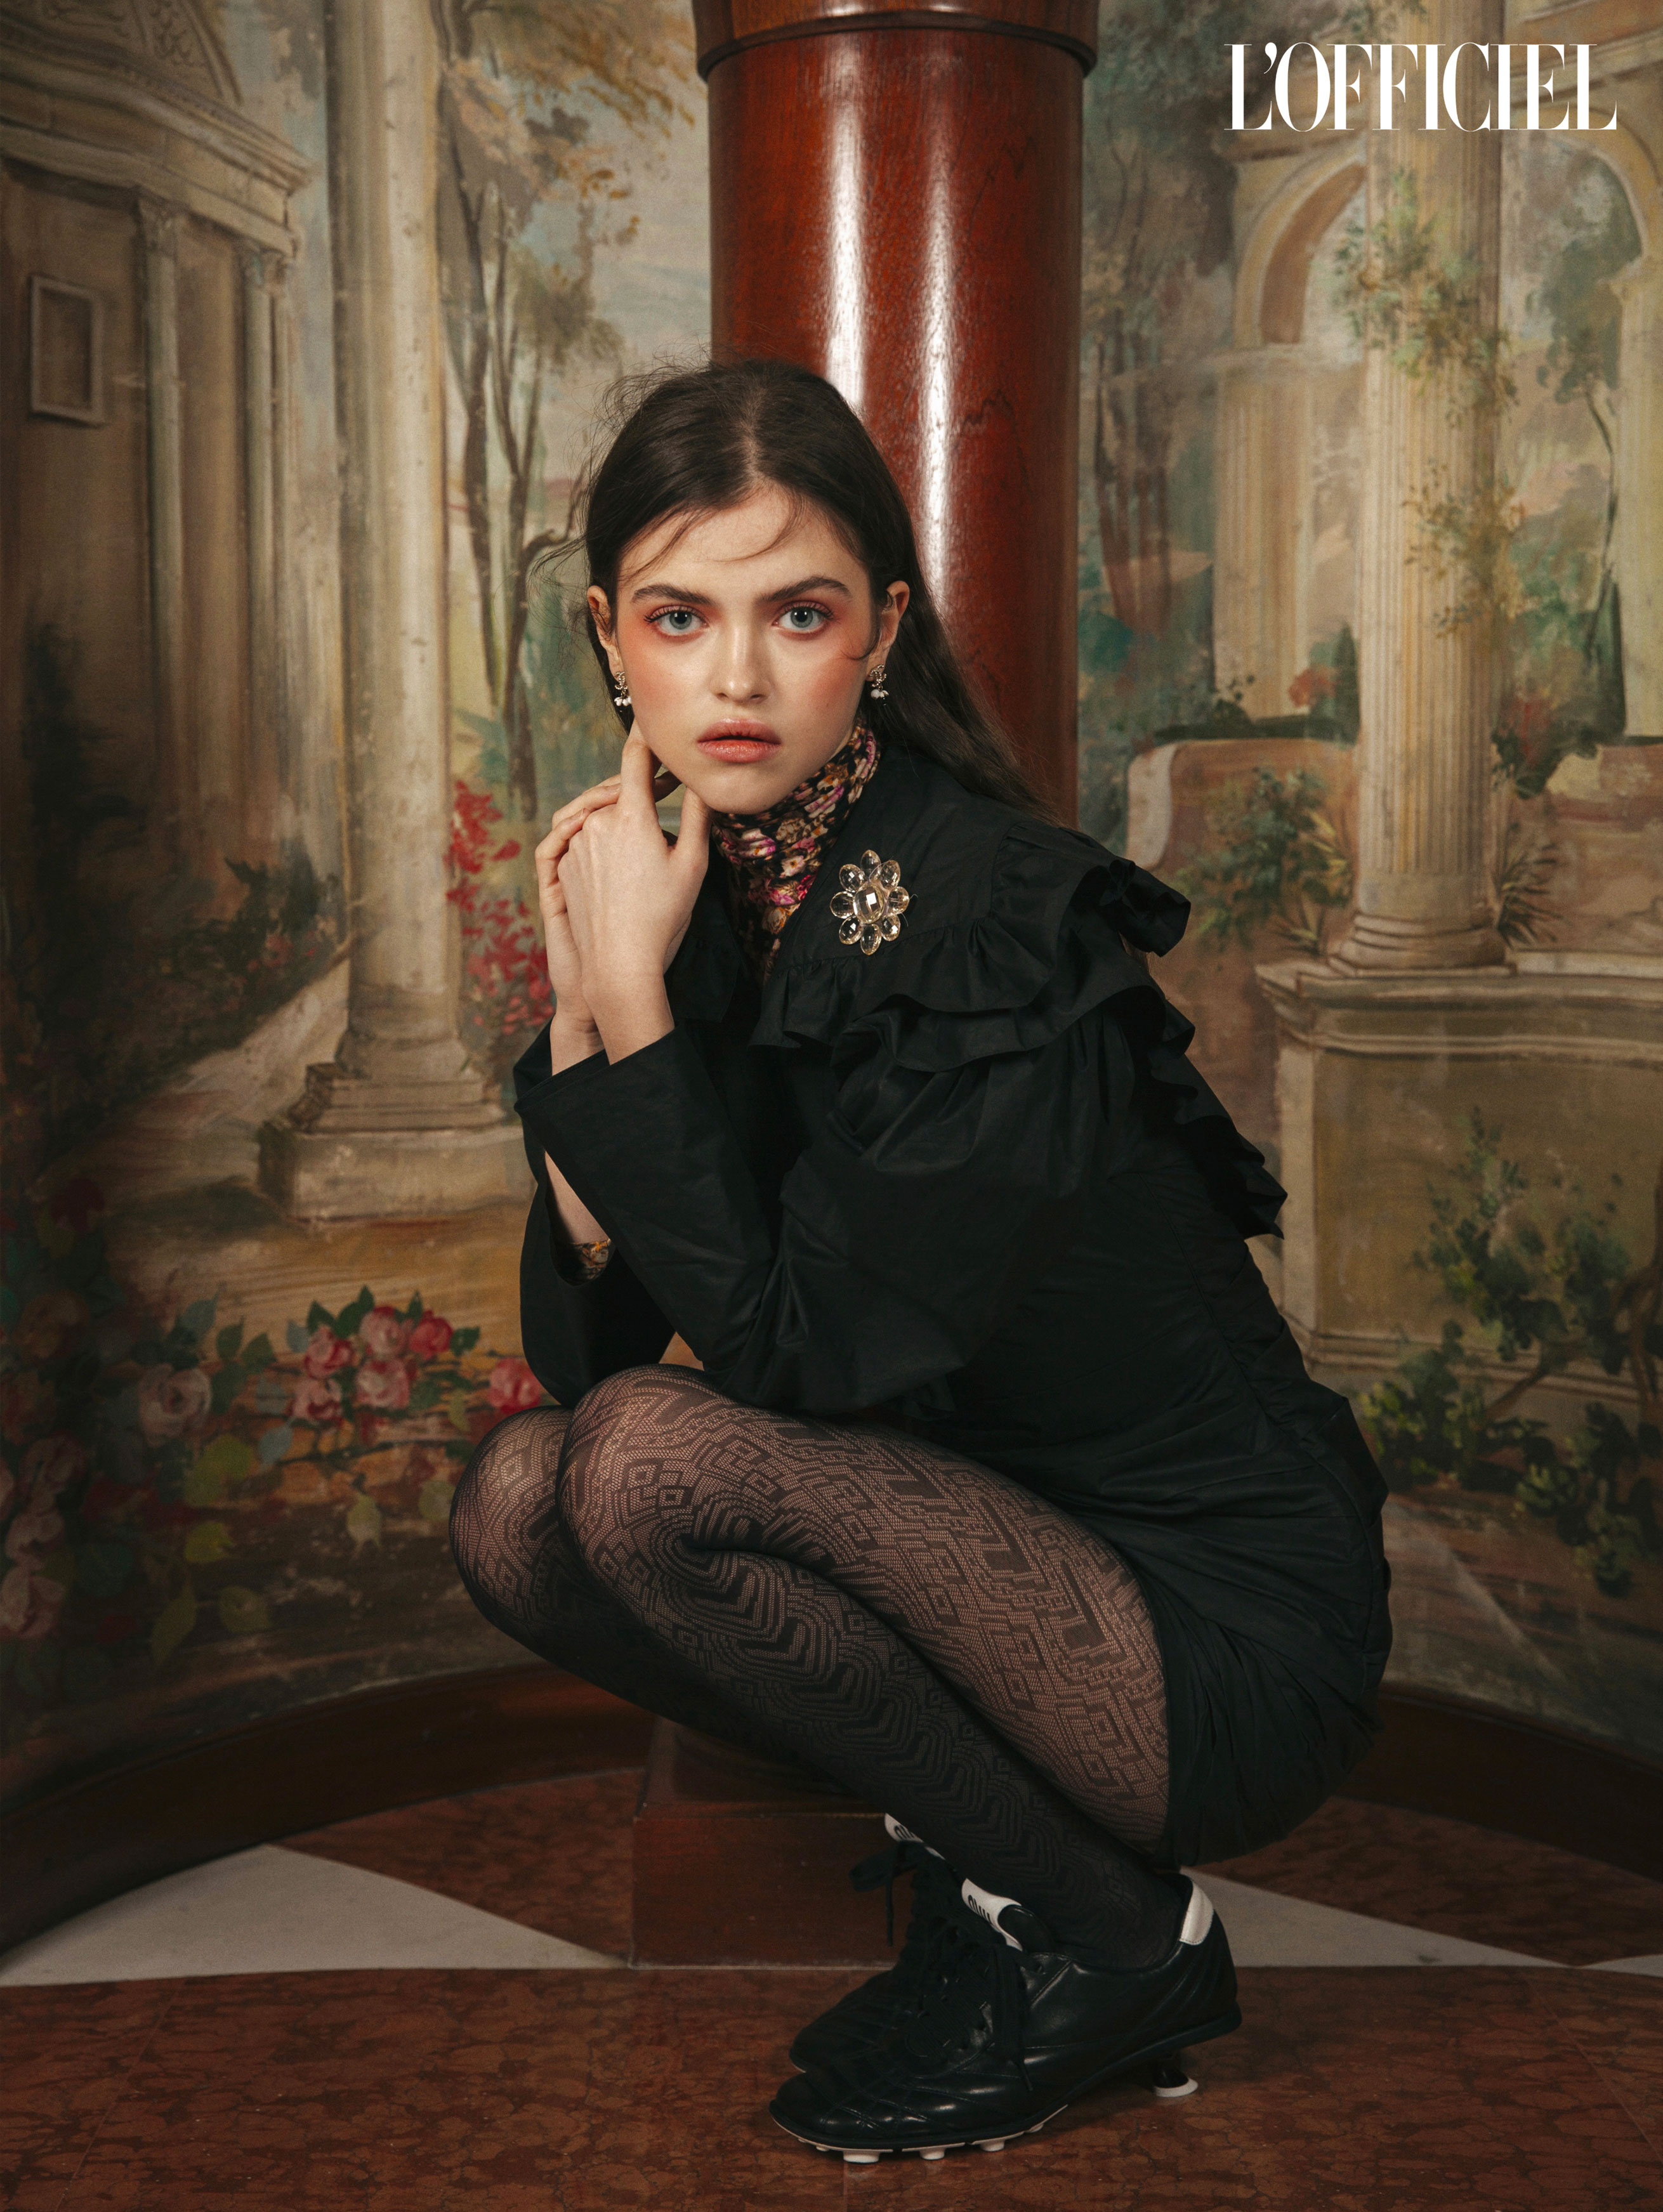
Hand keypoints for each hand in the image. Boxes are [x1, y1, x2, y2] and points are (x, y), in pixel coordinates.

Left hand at [534, 744, 686, 1034]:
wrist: (618, 962)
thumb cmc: (662, 917)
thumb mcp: (692, 865)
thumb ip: (699, 815)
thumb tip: (706, 782)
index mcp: (629, 816)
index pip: (637, 757)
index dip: (647, 734)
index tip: (653, 717)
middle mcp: (595, 821)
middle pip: (621, 788)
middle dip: (646, 783)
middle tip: (673, 784)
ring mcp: (575, 843)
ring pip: (603, 815)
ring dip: (626, 815)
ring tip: (651, 832)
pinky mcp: (564, 862)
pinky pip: (587, 838)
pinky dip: (606, 838)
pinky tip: (626, 859)